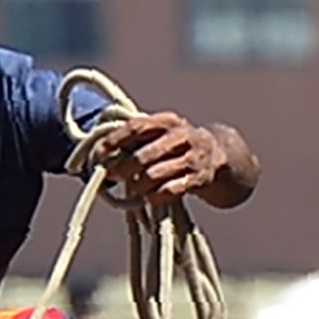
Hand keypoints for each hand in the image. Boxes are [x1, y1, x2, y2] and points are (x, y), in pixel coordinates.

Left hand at [107, 113, 228, 204]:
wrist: (220, 157)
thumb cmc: (178, 148)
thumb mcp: (161, 136)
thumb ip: (135, 142)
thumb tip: (100, 156)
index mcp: (168, 121)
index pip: (136, 127)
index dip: (115, 140)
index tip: (98, 153)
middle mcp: (182, 136)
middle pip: (143, 155)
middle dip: (123, 168)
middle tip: (112, 176)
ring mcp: (193, 157)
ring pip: (154, 175)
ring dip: (138, 186)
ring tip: (133, 190)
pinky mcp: (200, 178)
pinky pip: (170, 190)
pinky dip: (156, 196)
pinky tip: (151, 197)